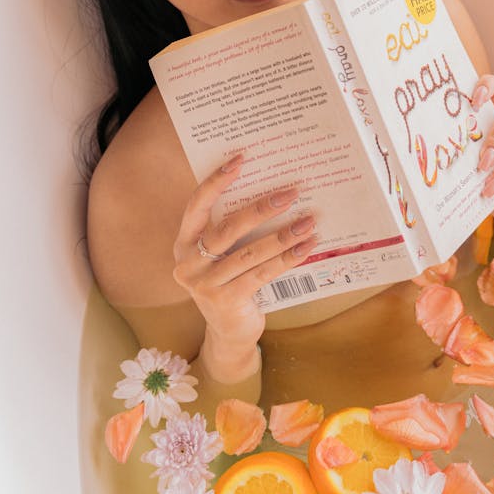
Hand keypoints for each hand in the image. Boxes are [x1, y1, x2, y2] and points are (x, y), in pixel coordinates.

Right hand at [172, 155, 316, 382]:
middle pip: (227, 228)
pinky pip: (262, 274)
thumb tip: (272, 192)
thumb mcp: (223, 256)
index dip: (216, 181)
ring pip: (249, 252)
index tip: (240, 159)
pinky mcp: (225, 301)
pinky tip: (306, 248)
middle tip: (291, 192)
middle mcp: (188, 263)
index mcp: (184, 243)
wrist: (229, 334)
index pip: (197, 204)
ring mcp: (205, 284)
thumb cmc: (230, 283)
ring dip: (283, 235)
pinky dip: (286, 259)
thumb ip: (233, 231)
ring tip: (309, 221)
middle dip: (262, 208)